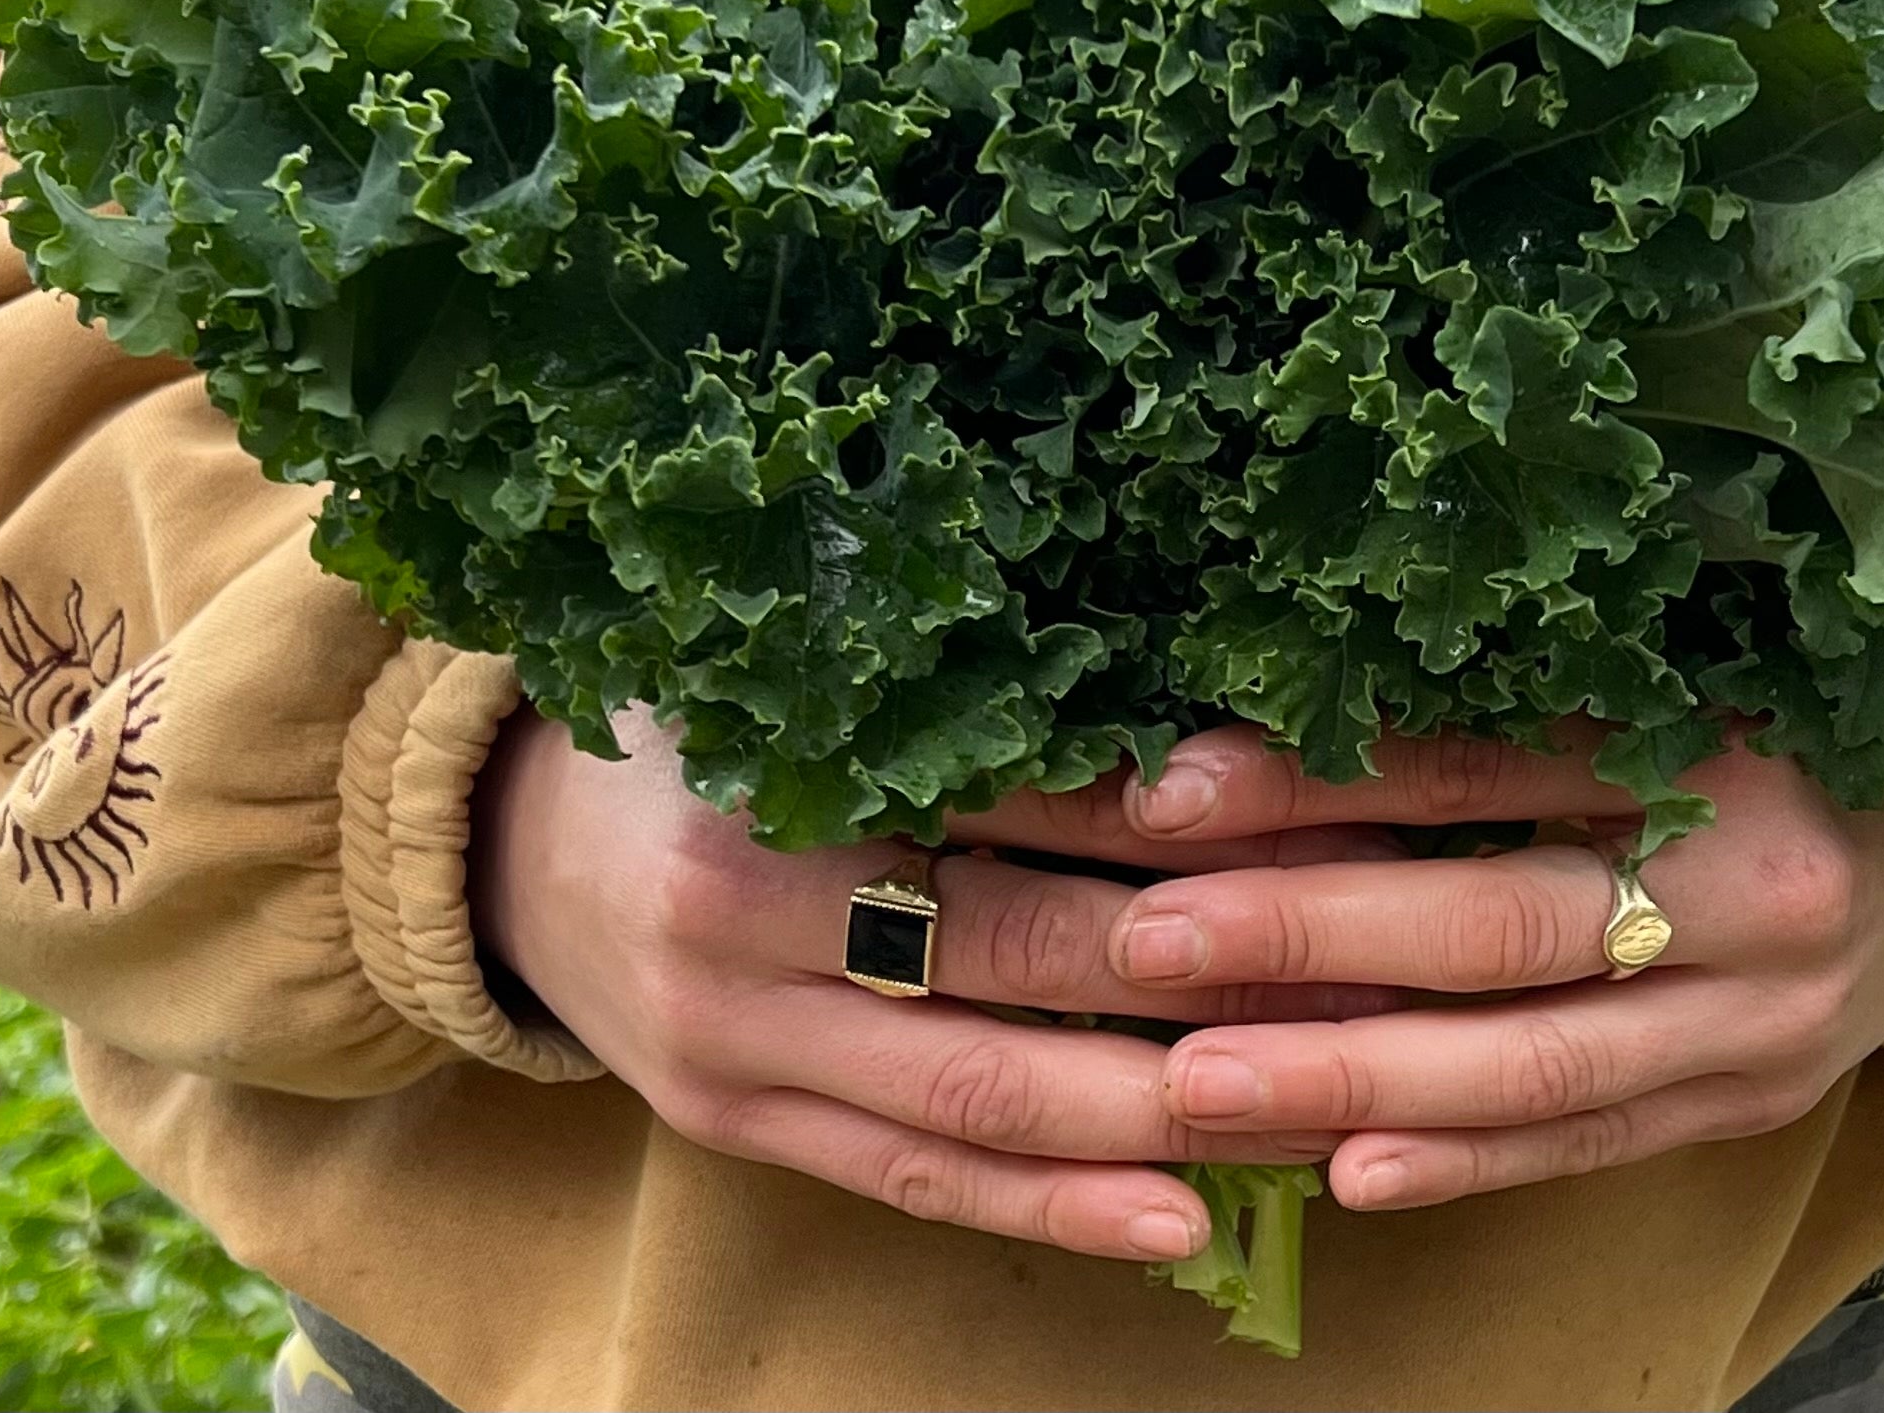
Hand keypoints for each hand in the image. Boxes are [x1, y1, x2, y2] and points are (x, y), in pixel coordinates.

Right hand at [467, 708, 1404, 1263]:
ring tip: (1319, 1105)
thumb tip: (1187, 699)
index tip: (1340, 809)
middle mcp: (752, 906)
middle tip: (1379, 967)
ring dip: (1164, 1109)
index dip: (1183, 808)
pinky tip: (1177, 1219)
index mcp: (779, 752)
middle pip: (1023, 947)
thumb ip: (957, 676)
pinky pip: (918, 1180)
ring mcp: (740, 1038)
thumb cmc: (696, 730)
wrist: (503, 848)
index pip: (1024, 786)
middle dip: (1211, 969)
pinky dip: (1050, 1208)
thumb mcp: (801, 665)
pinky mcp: (743, 1126)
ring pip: (985, 1090)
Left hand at [1095, 723, 1883, 1212]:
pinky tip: (1344, 1174)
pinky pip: (1591, 1145)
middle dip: (1306, 939)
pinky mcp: (1753, 1108)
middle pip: (1500, 928)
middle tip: (1143, 940)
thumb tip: (1297, 692)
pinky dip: (1466, 1164)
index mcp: (1732, 748)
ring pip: (1534, 1067)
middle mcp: (1759, 901)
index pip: (1489, 769)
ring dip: (1352, 1078)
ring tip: (1195, 1080)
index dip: (1322, 782)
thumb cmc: (1812, 719)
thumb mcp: (1690, 668)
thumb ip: (1524, 692)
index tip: (1167, 789)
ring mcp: (1765, 1027)